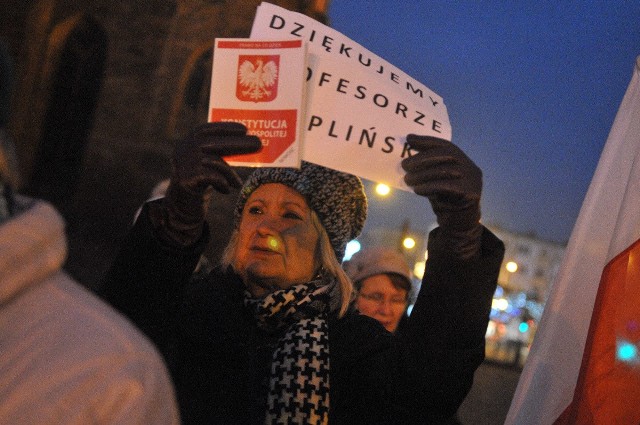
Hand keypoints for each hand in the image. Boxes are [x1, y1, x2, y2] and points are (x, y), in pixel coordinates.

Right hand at [158, 122, 261, 245]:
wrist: (181, 203)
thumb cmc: (201, 179)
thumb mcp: (208, 161)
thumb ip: (220, 151)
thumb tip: (249, 144)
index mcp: (188, 140)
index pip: (207, 129)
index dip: (226, 128)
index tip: (245, 129)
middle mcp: (184, 148)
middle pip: (213, 143)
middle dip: (239, 143)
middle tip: (258, 144)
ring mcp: (183, 163)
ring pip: (215, 161)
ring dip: (230, 173)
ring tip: (237, 183)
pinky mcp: (186, 179)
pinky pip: (213, 177)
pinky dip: (223, 183)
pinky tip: (225, 190)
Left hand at [401, 134, 482, 258]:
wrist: (459, 225)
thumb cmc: (444, 201)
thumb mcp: (435, 182)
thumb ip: (427, 170)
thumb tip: (406, 160)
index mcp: (463, 161)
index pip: (445, 146)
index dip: (427, 141)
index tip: (409, 139)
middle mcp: (470, 168)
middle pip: (446, 155)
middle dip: (423, 158)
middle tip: (405, 164)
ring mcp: (473, 180)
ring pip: (445, 171)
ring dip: (423, 174)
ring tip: (408, 179)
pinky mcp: (471, 193)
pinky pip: (447, 186)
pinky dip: (429, 186)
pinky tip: (417, 190)